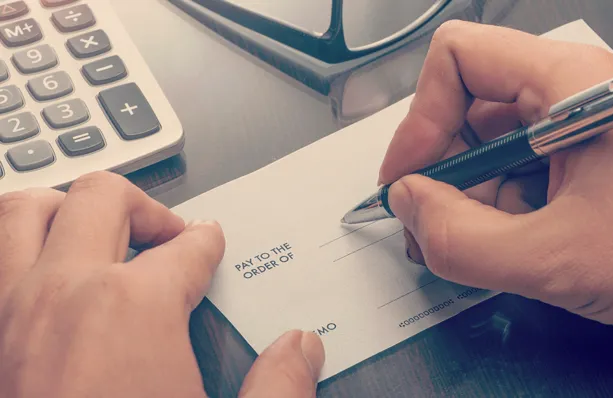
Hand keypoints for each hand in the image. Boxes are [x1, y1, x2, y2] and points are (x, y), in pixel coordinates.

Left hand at [0, 171, 323, 396]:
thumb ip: (279, 388)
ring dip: (62, 208)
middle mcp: (62, 295)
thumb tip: (301, 349)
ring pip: (22, 213)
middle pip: (103, 199)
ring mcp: (6, 315)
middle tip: (165, 234)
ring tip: (90, 226)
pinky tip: (34, 274)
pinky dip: (11, 250)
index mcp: (133, 308)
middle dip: (144, 207)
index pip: (186, 250)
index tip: (209, 243)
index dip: (207, 243)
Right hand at [379, 21, 612, 338]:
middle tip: (428, 223)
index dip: (420, 119)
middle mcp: (577, 92)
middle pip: (470, 104)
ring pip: (495, 141)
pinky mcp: (595, 156)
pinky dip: (501, 204)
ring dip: (468, 194)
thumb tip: (410, 207)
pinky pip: (525, 166)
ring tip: (468, 244)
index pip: (459, 58)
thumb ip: (461, 239)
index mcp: (571, 84)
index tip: (409, 178)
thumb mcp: (557, 258)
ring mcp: (586, 124)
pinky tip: (504, 243)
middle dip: (440, 168)